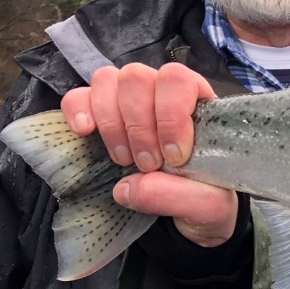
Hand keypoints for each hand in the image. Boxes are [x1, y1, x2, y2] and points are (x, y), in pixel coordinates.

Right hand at [61, 62, 238, 246]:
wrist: (186, 211)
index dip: (170, 116)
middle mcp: (161, 91)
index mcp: (199, 100)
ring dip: (111, 123)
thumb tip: (128, 187)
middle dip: (138, 126)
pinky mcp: (98, 114)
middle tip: (148, 165)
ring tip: (123, 159)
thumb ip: (183, 196)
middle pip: (137, 77)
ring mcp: (128, 99)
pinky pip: (77, 96)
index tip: (174, 157)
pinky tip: (85, 133)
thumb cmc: (206, 197)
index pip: (178, 79)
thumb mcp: (213, 205)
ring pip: (106, 80)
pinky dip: (77, 110)